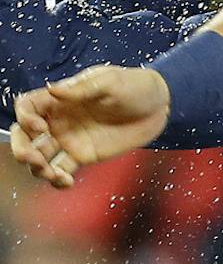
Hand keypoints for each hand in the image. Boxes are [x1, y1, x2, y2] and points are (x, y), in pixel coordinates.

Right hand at [9, 66, 173, 188]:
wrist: (161, 105)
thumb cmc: (135, 86)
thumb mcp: (110, 81)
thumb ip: (82, 88)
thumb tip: (52, 89)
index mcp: (60, 99)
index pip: (27, 107)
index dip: (24, 118)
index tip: (40, 127)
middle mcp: (59, 120)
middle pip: (24, 136)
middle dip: (21, 149)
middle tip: (35, 159)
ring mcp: (70, 140)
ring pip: (39, 157)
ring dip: (37, 168)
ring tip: (51, 172)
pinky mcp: (84, 156)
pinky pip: (61, 171)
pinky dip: (57, 180)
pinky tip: (66, 181)